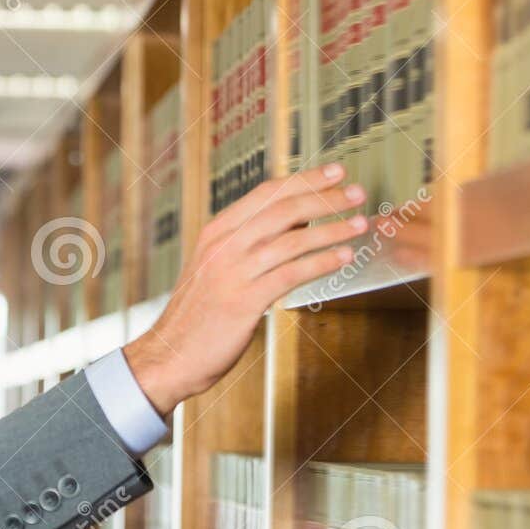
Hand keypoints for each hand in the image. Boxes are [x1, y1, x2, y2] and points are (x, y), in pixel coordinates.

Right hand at [122, 163, 363, 415]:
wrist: (169, 355)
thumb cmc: (198, 315)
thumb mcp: (217, 266)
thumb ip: (250, 242)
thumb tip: (296, 220)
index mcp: (216, 232)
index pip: (266, 194)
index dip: (304, 180)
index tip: (334, 172)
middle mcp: (223, 246)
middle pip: (282, 209)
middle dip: (325, 198)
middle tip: (357, 193)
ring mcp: (232, 273)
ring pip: (291, 240)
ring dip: (332, 230)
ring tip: (360, 224)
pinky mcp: (243, 302)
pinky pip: (291, 274)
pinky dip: (321, 263)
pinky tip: (343, 258)